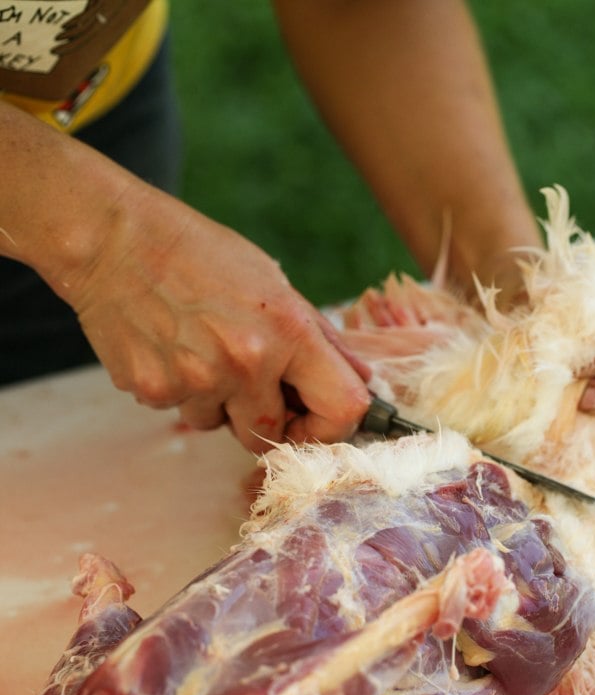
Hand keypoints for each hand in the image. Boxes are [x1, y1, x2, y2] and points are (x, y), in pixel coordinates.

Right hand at [62, 181, 370, 451]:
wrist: (114, 240)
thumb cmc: (198, 254)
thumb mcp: (273, 282)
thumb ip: (320, 339)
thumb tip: (361, 381)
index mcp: (287, 332)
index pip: (341, 410)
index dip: (332, 426)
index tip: (315, 420)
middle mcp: (245, 363)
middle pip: (270, 436)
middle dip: (263, 418)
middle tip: (245, 380)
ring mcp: (195, 381)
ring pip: (217, 425)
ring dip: (214, 401)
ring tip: (196, 347)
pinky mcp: (153, 391)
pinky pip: (179, 410)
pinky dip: (178, 389)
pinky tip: (168, 346)